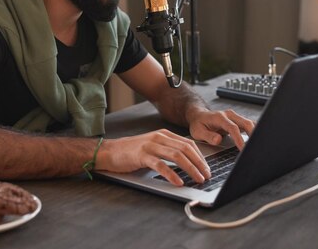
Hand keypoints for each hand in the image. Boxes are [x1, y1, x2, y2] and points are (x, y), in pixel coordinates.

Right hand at [95, 129, 210, 185]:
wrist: (110, 151)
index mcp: (164, 134)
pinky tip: (178, 181)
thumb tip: (188, 163)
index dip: (200, 157)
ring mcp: (150, 145)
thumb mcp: (154, 146)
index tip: (207, 168)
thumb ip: (168, 150)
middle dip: (199, 163)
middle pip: (185, 149)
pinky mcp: (142, 155)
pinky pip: (160, 165)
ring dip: (190, 168)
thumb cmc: (132, 152)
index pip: (188, 144)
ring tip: (198, 178)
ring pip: (176, 156)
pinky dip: (171, 174)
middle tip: (207, 175)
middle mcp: (159, 137)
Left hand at [186, 107, 255, 149]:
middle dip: (253, 135)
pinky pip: (250, 125)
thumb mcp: (198, 131)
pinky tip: (258, 141)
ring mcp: (235, 117)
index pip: (233, 128)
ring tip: (259, 147)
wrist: (199, 116)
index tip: (243, 149)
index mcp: (220, 117)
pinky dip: (255, 132)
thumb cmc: (198, 124)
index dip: (239, 138)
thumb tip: (218, 140)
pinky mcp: (239, 120)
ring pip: (250, 123)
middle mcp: (229, 115)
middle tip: (256, 149)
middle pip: (246, 123)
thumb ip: (208, 136)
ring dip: (256, 134)